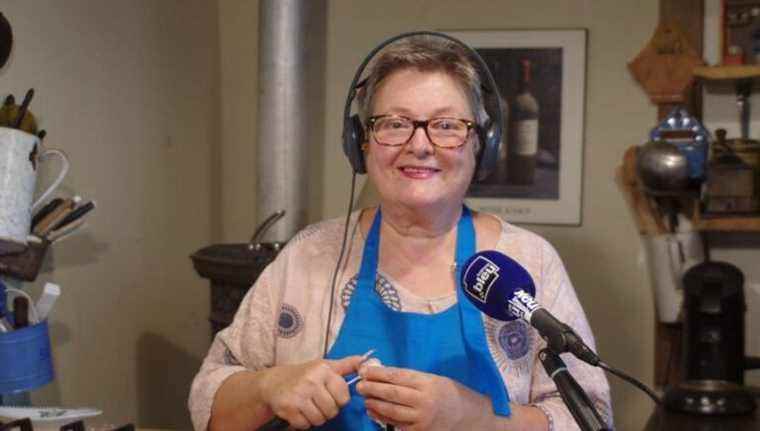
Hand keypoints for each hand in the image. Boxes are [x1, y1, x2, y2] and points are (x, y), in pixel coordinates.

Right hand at [258, 355, 363, 428]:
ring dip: (316, 417)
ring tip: (309, 406)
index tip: (330, 395)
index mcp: (323, 370)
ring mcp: (298, 395)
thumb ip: (346, 365)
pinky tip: (299, 411)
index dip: (339, 399)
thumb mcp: (325, 366)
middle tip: (318, 402)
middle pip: (332, 410)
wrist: (273, 382)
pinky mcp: (288, 408)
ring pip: (319, 419)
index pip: (343, 396)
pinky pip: (305, 425)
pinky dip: (303, 422)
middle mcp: (311, 381)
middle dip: (327, 410)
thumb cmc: (304, 374)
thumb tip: (365, 361)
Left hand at [356, 365, 485, 430]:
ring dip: (374, 404)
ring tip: (365, 398)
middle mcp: (424, 401)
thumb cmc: (451, 394)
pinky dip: (382, 418)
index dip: (379, 373)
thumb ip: (413, 378)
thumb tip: (385, 374)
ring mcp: (421, 419)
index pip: (398, 376)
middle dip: (372, 388)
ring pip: (391, 410)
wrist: (470, 417)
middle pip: (392, 393)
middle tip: (359, 385)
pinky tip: (373, 412)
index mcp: (428, 383)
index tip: (365, 370)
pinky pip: (396, 424)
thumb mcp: (435, 379)